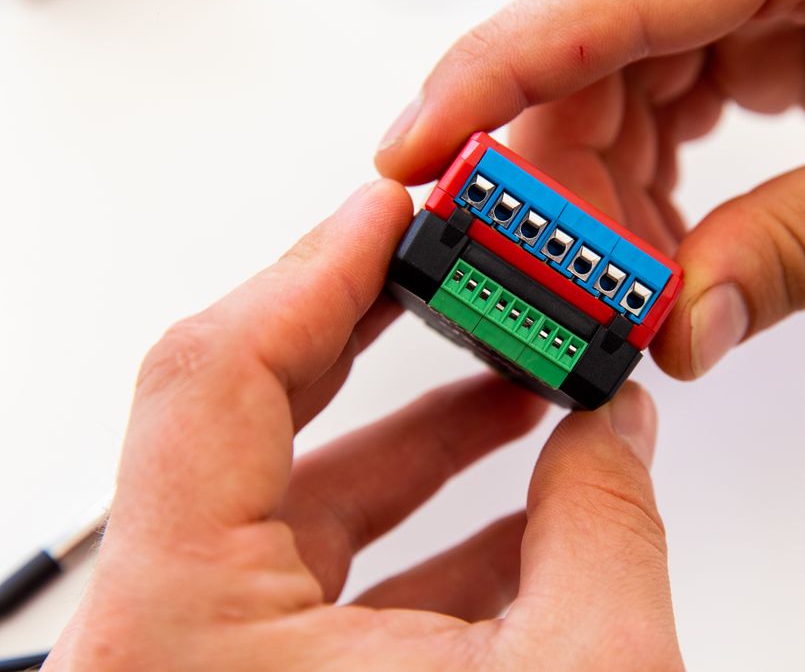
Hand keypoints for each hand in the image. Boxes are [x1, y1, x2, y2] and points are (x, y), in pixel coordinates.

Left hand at [46, 181, 683, 670]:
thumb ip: (606, 516)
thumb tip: (614, 413)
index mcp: (183, 637)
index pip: (219, 375)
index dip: (318, 268)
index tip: (396, 205)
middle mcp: (161, 649)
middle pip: (250, 419)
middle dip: (373, 331)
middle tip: (453, 264)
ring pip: (296, 500)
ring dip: (416, 431)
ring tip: (516, 375)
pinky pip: (324, 578)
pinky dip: (422, 526)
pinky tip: (514, 492)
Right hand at [376, 0, 804, 378]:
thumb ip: (802, 253)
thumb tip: (677, 333)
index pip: (608, 7)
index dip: (492, 82)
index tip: (413, 154)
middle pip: (598, 50)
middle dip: (557, 172)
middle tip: (546, 277)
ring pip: (622, 80)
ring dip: (601, 187)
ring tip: (623, 280)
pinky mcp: (771, 25)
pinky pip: (669, 95)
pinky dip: (648, 176)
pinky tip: (663, 238)